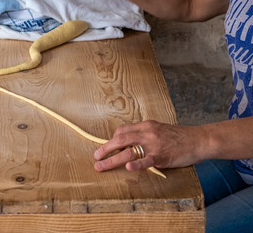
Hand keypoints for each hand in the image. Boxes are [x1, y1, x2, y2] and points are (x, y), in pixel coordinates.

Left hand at [93, 120, 208, 171]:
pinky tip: (129, 167)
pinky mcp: (162, 156)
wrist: (199, 139)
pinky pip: (147, 160)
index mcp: (146, 125)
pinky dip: (137, 164)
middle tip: (95, 157)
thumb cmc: (179, 136)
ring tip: (101, 166)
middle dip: (105, 149)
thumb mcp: (159, 129)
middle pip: (120, 139)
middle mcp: (147, 133)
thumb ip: (145, 134)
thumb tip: (130, 142)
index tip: (106, 148)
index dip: (112, 140)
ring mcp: (154, 144)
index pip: (123, 130)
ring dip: (112, 159)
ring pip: (128, 151)